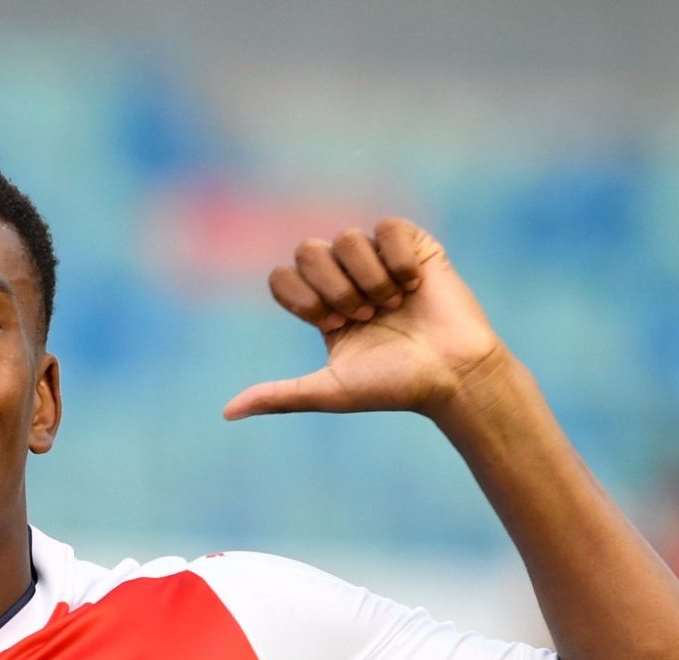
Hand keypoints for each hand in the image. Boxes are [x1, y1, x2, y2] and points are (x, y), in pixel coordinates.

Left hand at [222, 217, 506, 421]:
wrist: (452, 376)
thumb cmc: (393, 387)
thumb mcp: (329, 391)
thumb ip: (277, 396)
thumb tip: (226, 413)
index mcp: (321, 307)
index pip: (282, 277)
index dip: (303, 297)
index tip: (332, 325)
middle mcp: (346, 279)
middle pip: (308, 250)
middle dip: (333, 287)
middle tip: (363, 315)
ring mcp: (379, 259)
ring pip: (347, 237)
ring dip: (368, 278)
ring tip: (392, 306)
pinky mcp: (414, 245)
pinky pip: (388, 226)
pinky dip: (397, 258)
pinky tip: (414, 286)